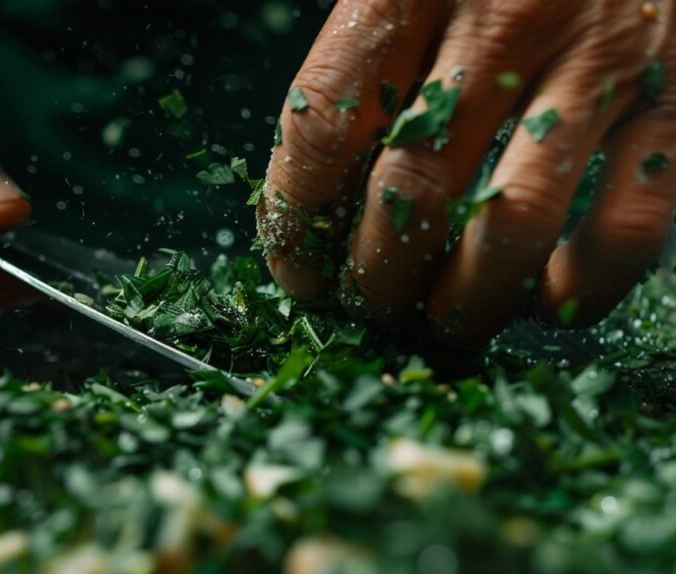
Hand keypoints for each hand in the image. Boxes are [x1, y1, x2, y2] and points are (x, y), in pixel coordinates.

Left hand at [261, 0, 675, 341]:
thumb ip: (367, 68)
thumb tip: (321, 206)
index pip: (323, 128)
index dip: (295, 220)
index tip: (298, 273)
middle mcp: (500, 20)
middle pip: (409, 189)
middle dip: (377, 277)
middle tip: (370, 306)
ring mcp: (597, 59)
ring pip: (511, 222)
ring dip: (466, 299)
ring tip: (444, 322)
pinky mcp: (674, 97)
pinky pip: (630, 221)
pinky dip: (585, 285)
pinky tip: (548, 302)